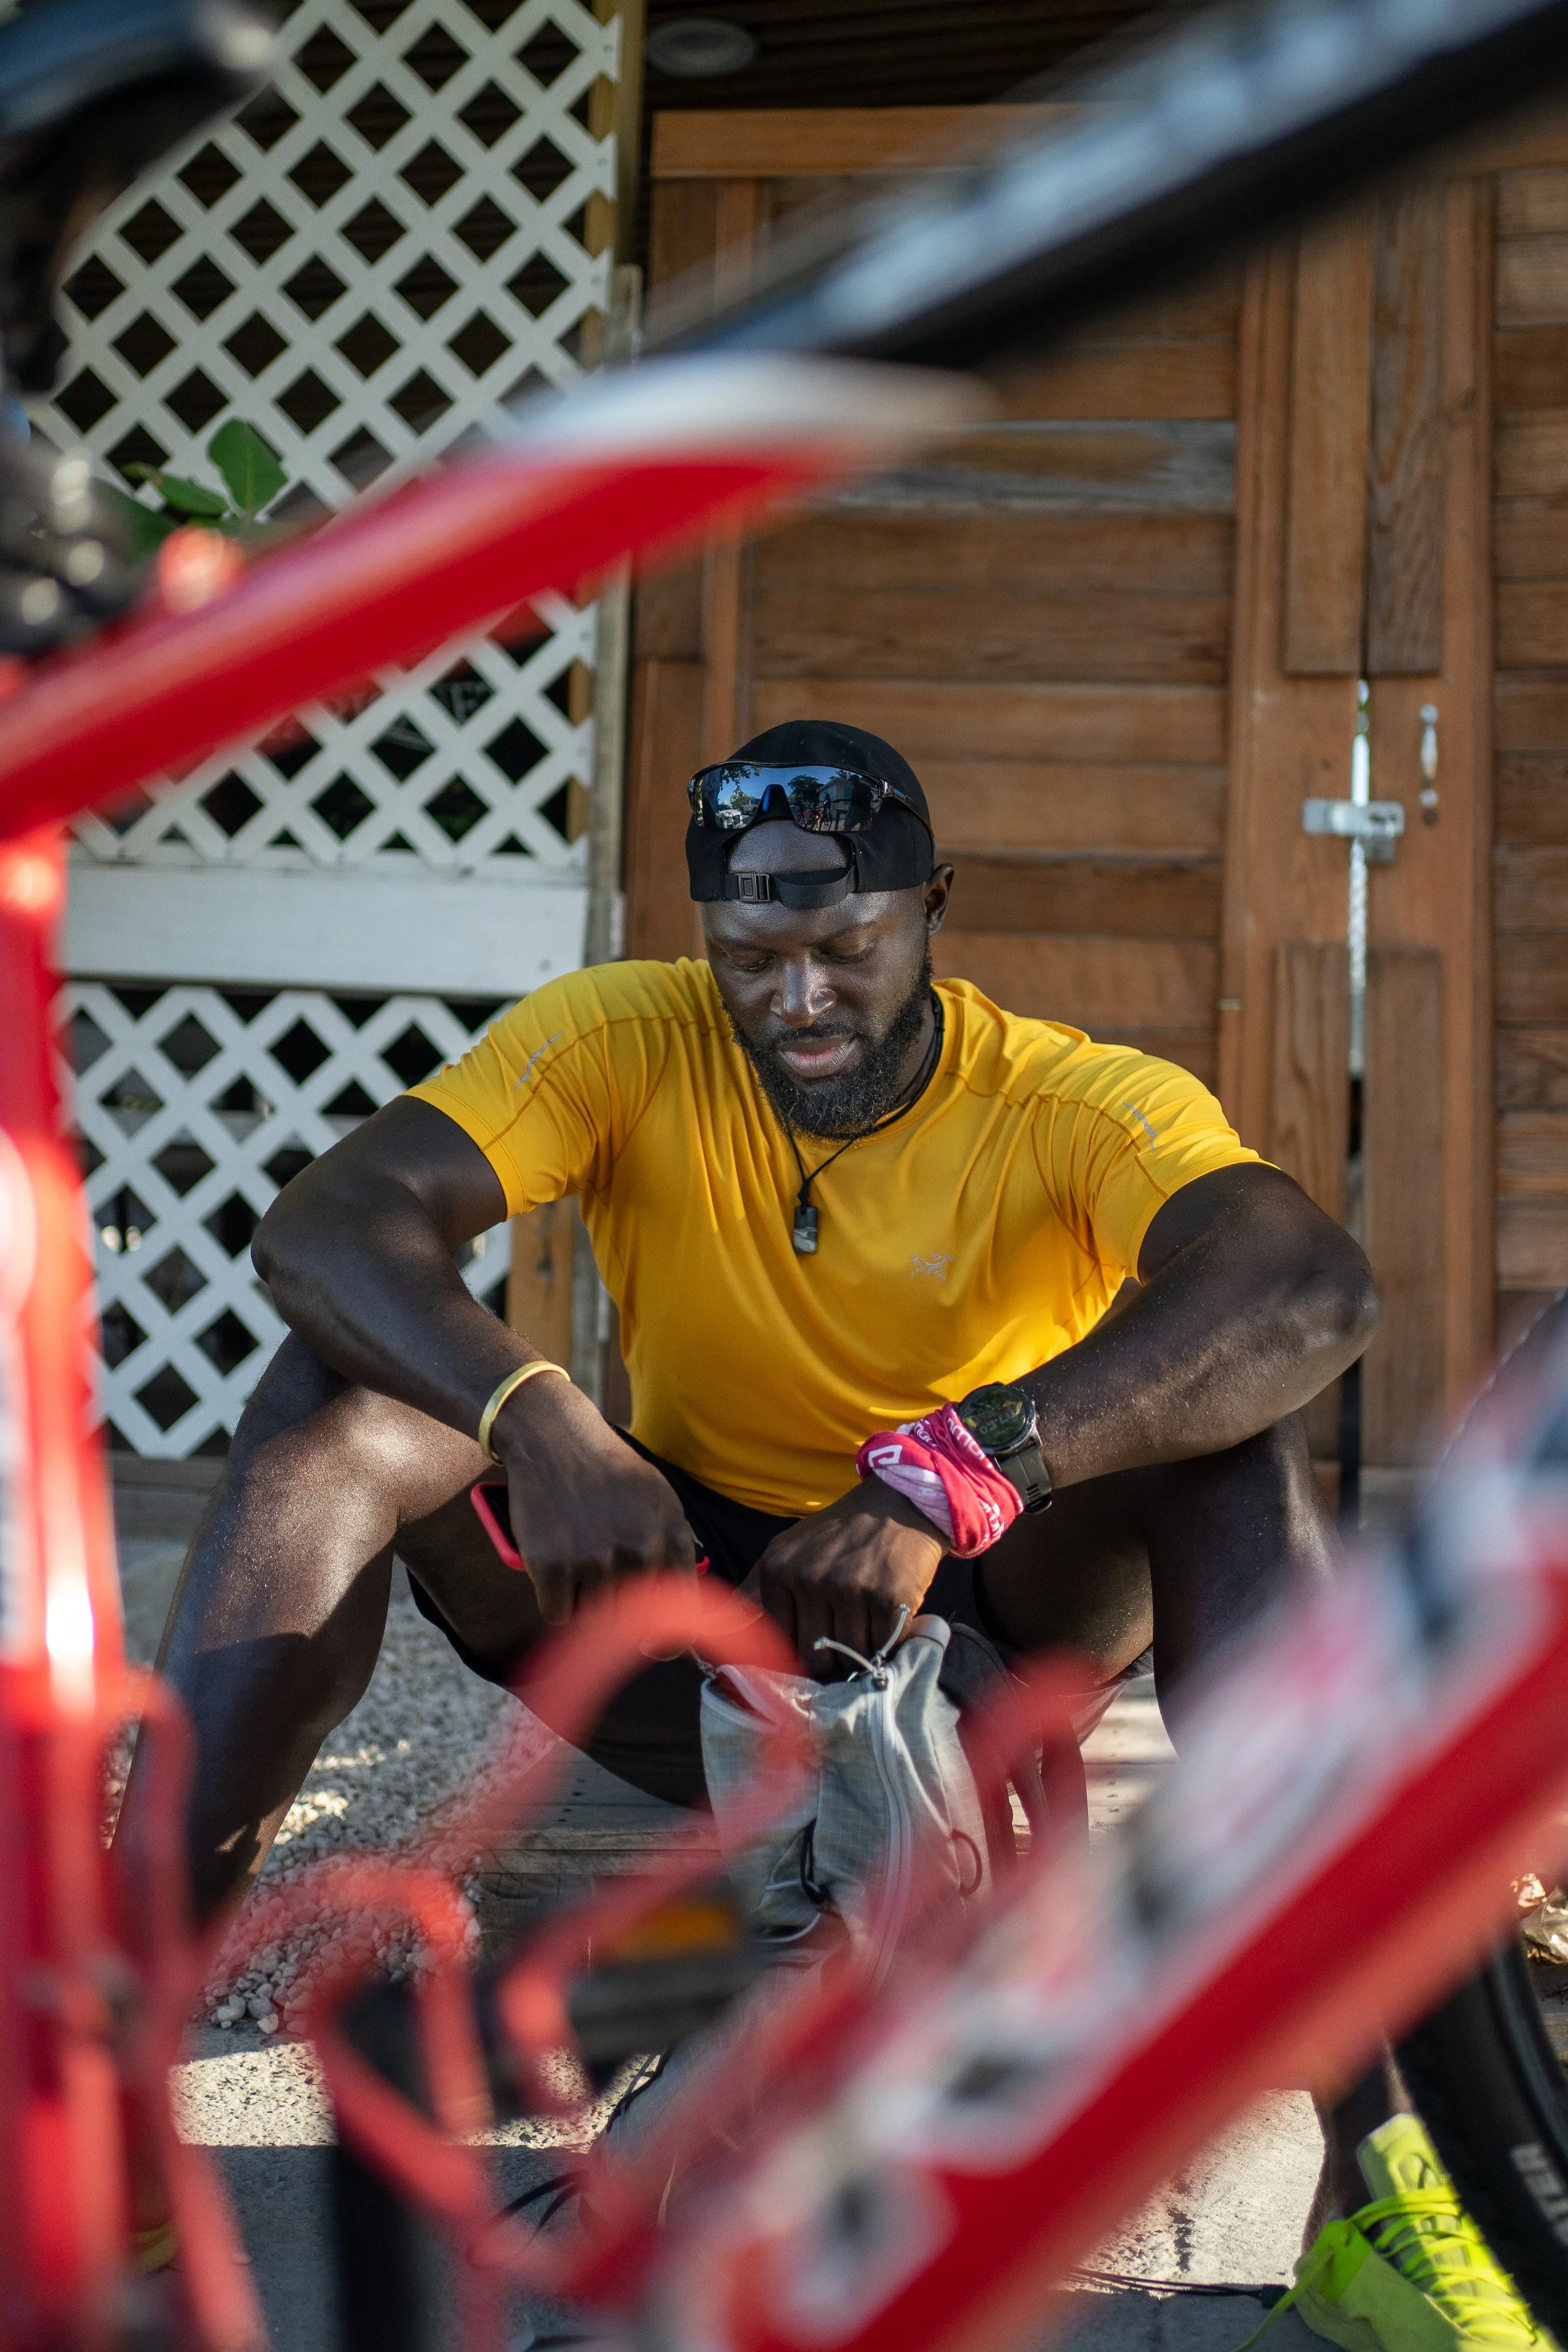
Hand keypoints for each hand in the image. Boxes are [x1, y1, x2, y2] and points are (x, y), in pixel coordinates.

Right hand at [492, 1376, 695, 1624]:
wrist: (556, 1438)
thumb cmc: (609, 1469)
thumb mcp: (659, 1498)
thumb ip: (673, 1545)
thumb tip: (685, 1601)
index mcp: (671, 1537)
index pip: (681, 1611)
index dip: (667, 1639)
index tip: (655, 1647)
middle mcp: (638, 1552)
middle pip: (634, 1623)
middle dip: (619, 1620)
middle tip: (605, 1604)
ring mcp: (594, 1561)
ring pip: (595, 1618)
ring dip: (585, 1607)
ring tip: (578, 1572)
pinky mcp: (552, 1566)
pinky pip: (557, 1613)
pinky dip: (555, 1602)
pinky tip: (554, 1574)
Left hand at [751, 1478, 946, 1676]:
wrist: (897, 1502)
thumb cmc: (839, 1533)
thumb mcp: (787, 1549)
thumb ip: (754, 1590)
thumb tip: (717, 1628)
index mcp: (777, 1569)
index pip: (781, 1644)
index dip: (802, 1652)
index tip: (819, 1642)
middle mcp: (810, 1578)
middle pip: (817, 1657)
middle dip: (833, 1658)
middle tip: (848, 1639)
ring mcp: (851, 1587)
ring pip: (852, 1656)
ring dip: (863, 1651)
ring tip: (869, 1622)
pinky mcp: (891, 1597)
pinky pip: (885, 1646)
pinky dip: (890, 1642)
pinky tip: (889, 1618)